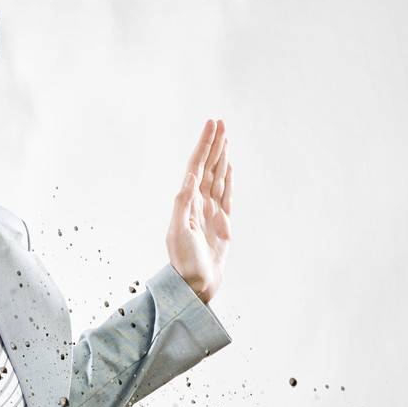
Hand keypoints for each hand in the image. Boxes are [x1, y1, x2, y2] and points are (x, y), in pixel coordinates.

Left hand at [165, 117, 231, 302]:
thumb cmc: (185, 262)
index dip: (204, 146)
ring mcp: (210, 211)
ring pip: (217, 176)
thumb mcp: (179, 233)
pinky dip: (228, 178)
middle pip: (208, 166)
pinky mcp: (222, 222)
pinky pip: (226, 193)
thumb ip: (183, 205)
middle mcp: (198, 203)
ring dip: (220, 157)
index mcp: (187, 203)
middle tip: (220, 122)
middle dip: (213, 144)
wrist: (196, 284)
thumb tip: (190, 178)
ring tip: (225, 137)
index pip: (197, 167)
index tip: (211, 126)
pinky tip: (228, 166)